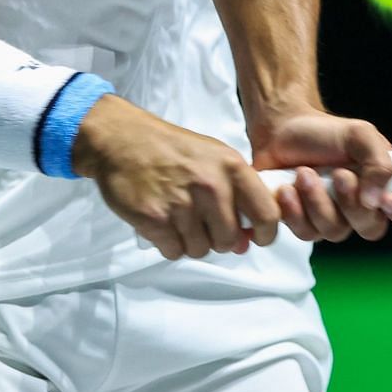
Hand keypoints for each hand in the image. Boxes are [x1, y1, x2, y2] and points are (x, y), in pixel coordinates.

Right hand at [71, 95, 280, 259]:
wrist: (124, 140)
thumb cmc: (173, 150)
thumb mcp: (214, 158)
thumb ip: (236, 196)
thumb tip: (246, 243)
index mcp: (232, 167)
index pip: (267, 214)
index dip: (265, 233)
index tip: (255, 238)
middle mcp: (211, 186)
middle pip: (229, 240)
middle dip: (218, 239)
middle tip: (203, 224)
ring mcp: (182, 204)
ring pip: (201, 250)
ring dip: (191, 242)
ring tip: (179, 219)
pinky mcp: (155, 219)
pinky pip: (174, 251)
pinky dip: (169, 244)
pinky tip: (163, 224)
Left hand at [250, 108, 391, 242]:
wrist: (281, 129)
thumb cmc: (326, 133)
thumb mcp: (360, 136)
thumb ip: (379, 163)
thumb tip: (375, 200)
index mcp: (386, 186)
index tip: (387, 200)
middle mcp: (365, 208)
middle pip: (372, 229)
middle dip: (352, 203)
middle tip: (337, 173)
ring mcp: (335, 219)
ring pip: (336, 232)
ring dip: (318, 202)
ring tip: (303, 173)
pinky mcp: (306, 224)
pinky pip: (307, 234)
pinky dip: (295, 211)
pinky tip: (287, 189)